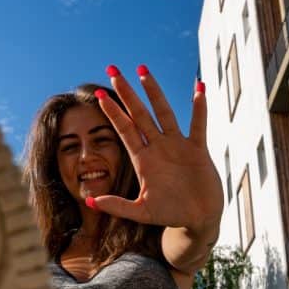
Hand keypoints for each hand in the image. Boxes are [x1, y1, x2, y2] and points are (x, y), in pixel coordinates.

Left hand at [90, 65, 223, 232]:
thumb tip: (89, 202)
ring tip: (143, 71)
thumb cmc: (170, 214)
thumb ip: (118, 206)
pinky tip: (199, 88)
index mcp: (143, 160)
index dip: (112, 112)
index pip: (124, 130)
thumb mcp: (142, 211)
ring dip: (154, 92)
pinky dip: (199, 108)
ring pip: (164, 113)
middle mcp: (158, 148)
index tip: (97, 94)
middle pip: (139, 114)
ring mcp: (178, 146)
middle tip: (112, 70)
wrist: (198, 219)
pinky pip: (198, 125)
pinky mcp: (198, 149)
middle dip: (126, 93)